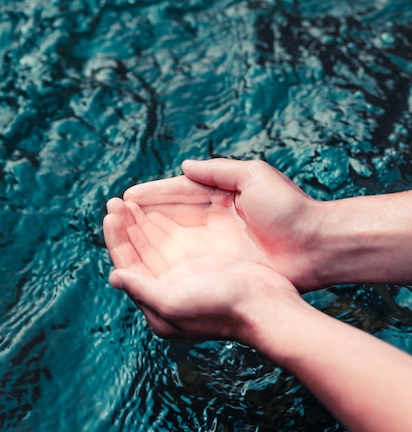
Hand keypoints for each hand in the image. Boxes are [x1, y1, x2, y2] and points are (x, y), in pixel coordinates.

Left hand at [103, 195, 298, 341]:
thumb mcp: (173, 303)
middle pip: (140, 253)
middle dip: (127, 227)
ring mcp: (187, 276)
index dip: (116, 240)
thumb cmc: (220, 308)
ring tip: (129, 201)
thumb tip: (114, 277)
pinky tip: (158, 210)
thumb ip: (141, 289)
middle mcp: (168, 290)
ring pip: (157, 244)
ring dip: (143, 223)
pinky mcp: (205, 264)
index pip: (128, 266)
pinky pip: (177, 240)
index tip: (111, 214)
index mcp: (157, 303)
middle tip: (115, 201)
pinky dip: (166, 225)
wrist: (265, 307)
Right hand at [123, 159, 320, 290]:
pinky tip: (146, 260)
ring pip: (175, 238)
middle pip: (171, 215)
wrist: (317, 248)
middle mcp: (216, 218)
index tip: (125, 198)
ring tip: (121, 235)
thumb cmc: (289, 210)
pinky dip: (166, 258)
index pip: (179, 192)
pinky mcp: (223, 264)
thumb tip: (184, 167)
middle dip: (143, 215)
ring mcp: (219, 243)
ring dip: (149, 236)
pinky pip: (187, 259)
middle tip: (114, 216)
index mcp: (222, 194)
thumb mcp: (255, 178)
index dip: (152, 195)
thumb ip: (218, 171)